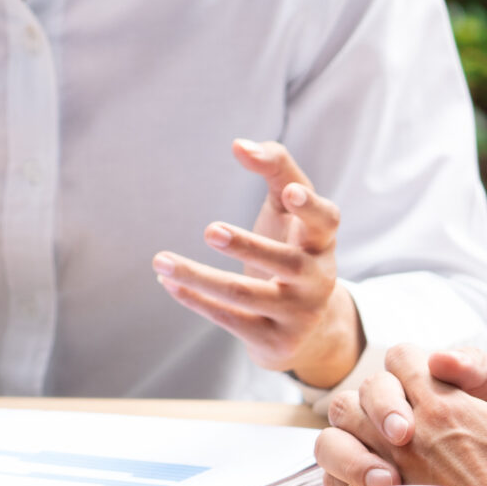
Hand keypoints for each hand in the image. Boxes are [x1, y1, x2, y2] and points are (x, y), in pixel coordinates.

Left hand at [155, 139, 361, 386]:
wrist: (307, 327)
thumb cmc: (293, 248)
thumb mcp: (290, 210)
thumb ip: (276, 168)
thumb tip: (240, 144)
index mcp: (322, 241)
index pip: (325, 219)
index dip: (309, 206)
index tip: (289, 191)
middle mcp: (318, 278)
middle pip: (284, 262)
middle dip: (247, 246)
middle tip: (210, 230)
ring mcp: (298, 313)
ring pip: (244, 294)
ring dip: (198, 276)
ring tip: (161, 260)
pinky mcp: (275, 341)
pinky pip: (230, 319)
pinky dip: (196, 299)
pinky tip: (169, 283)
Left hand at [317, 344, 486, 485]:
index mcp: (445, 407)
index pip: (401, 358)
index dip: (415, 362)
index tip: (436, 385)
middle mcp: (409, 440)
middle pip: (360, 394)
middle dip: (379, 397)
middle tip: (409, 420)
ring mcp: (392, 479)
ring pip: (337, 437)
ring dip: (354, 434)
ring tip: (385, 449)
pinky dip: (346, 476)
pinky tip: (374, 482)